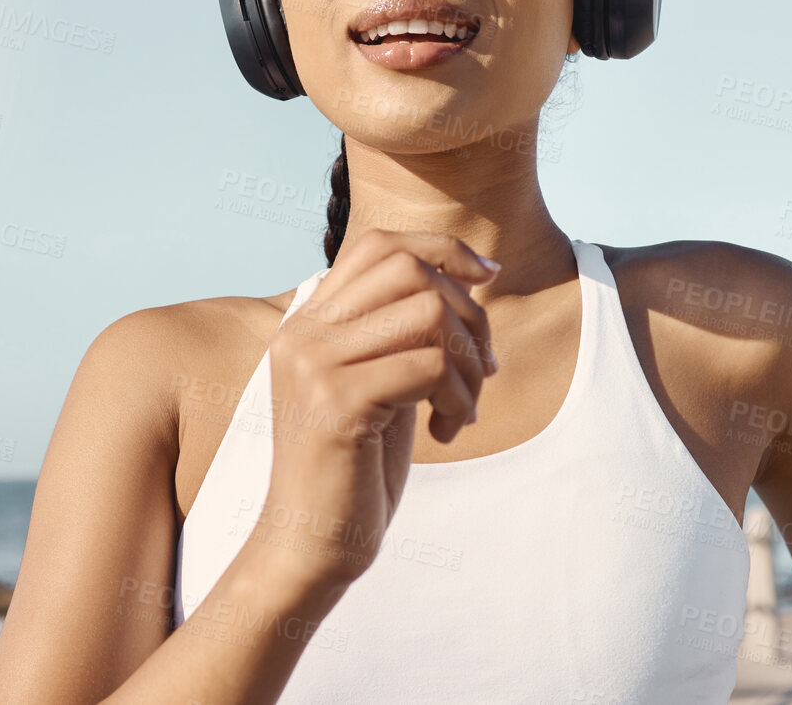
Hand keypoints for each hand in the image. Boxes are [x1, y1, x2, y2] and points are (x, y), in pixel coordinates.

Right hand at [246, 228, 498, 591]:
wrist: (310, 544)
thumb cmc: (355, 469)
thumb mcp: (380, 384)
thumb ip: (402, 333)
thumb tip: (469, 280)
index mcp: (308, 323)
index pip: (378, 246)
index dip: (442, 249)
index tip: (488, 276)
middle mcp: (303, 333)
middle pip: (409, 270)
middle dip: (467, 312)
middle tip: (482, 367)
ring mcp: (315, 363)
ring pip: (428, 312)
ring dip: (468, 361)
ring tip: (464, 406)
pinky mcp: (337, 400)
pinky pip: (432, 365)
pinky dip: (460, 397)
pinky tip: (450, 432)